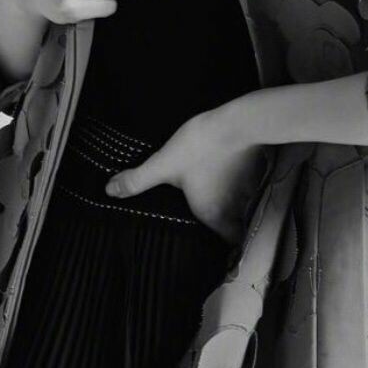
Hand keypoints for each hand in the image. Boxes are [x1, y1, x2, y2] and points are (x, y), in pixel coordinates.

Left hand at [103, 107, 269, 245]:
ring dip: (237, 201)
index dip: (227, 246)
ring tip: (223, 191)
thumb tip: (109, 191)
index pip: (228, 242)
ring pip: (244, 204)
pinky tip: (232, 170)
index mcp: (212, 215)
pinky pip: (251, 184)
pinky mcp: (257, 170)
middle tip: (218, 214)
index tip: (220, 244)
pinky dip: (243, 181)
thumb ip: (138, 180)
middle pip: (236, 224)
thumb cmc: (199, 147)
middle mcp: (234, 208)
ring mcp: (249, 189)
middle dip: (230, 222)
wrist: (238, 121)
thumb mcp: (164, 163)